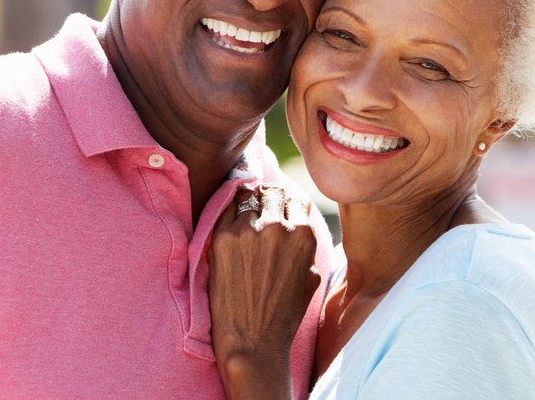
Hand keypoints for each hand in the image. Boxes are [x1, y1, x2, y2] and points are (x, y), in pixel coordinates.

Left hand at [208, 185, 321, 399]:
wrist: (253, 343)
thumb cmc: (284, 315)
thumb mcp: (311, 276)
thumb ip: (306, 246)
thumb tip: (299, 223)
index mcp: (303, 235)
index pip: (295, 199)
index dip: (286, 204)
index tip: (277, 208)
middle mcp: (278, 227)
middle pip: (272, 192)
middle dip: (267, 198)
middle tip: (259, 206)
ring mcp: (248, 230)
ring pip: (248, 195)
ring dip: (247, 201)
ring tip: (242, 211)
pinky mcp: (222, 238)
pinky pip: (225, 208)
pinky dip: (228, 209)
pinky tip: (227, 217)